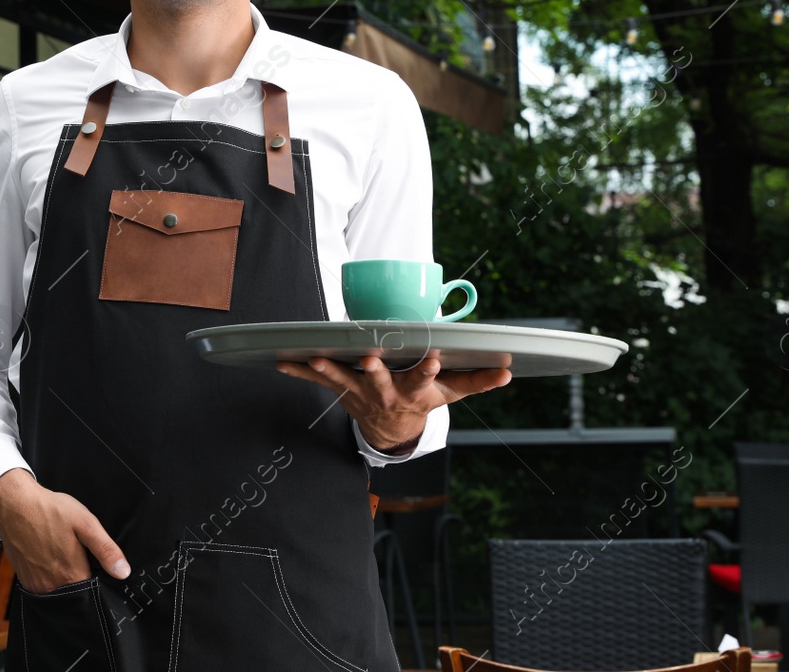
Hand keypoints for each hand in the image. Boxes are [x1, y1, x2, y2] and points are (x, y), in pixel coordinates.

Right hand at [0, 468, 130, 592]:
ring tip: (61, 553)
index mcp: (71, 575)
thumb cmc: (50, 511)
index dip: (98, 577)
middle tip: (77, 553)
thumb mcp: (85, 524)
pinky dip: (48, 575)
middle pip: (75, 591)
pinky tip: (48, 556)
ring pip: (58, 589)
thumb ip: (106, 550)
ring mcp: (36, 585)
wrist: (14, 505)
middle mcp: (52, 586)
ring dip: (63, 577)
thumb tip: (123, 572)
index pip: (93, 590)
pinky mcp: (24, 579)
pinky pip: (42, 585)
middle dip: (80, 576)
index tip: (96, 564)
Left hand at [276, 354, 511, 451]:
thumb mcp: (451, 394)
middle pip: (380, 381)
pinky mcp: (341, 389)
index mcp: (414, 391)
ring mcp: (361, 392)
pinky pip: (317, 380)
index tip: (431, 358)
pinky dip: (298, 370)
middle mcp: (386, 393)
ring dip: (329, 370)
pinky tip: (280, 360)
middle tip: (370, 358)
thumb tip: (507, 370)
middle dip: (375, 370)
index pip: (424, 380)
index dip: (427, 371)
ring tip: (316, 358)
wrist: (392, 430)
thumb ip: (477, 380)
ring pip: (344, 379)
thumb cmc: (422, 400)